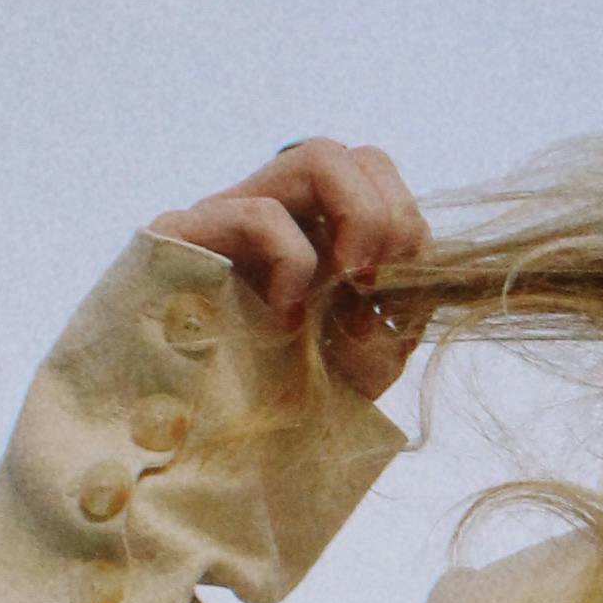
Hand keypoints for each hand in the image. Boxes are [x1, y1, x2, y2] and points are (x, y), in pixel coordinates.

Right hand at [155, 144, 429, 398]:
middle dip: (393, 218)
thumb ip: (399, 316)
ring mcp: (230, 218)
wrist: (202, 445)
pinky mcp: (184, 236)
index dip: (410, 228)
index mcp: (316, 234)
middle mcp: (276, 213)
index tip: (400, 301)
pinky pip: (259, 214)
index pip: (379, 181)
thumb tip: (418, 280)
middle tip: (376, 288)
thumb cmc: (276, 400)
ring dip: (360, 220)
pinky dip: (294, 263)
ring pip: (318, 158)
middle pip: (359, 157)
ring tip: (349, 283)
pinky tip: (285, 319)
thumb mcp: (361, 360)